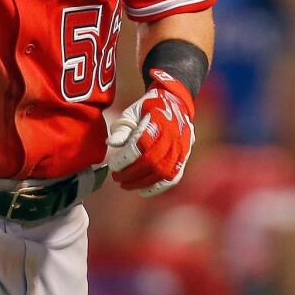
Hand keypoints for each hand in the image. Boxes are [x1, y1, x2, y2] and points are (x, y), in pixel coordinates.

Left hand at [107, 69, 195, 197]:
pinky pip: (173, 177)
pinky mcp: (184, 158)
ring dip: (142, 182)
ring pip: (162, 172)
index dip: (126, 158)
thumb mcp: (132, 111)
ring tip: (125, 185)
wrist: (175, 103)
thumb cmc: (149, 108)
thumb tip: (110, 143)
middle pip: (151, 161)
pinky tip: (143, 191)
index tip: (113, 165)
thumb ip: (123, 128)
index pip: (141, 145)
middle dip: (131, 173)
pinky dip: (158, 187)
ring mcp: (181, 149)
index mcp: (158, 122)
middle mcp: (172, 137)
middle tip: (116, 177)